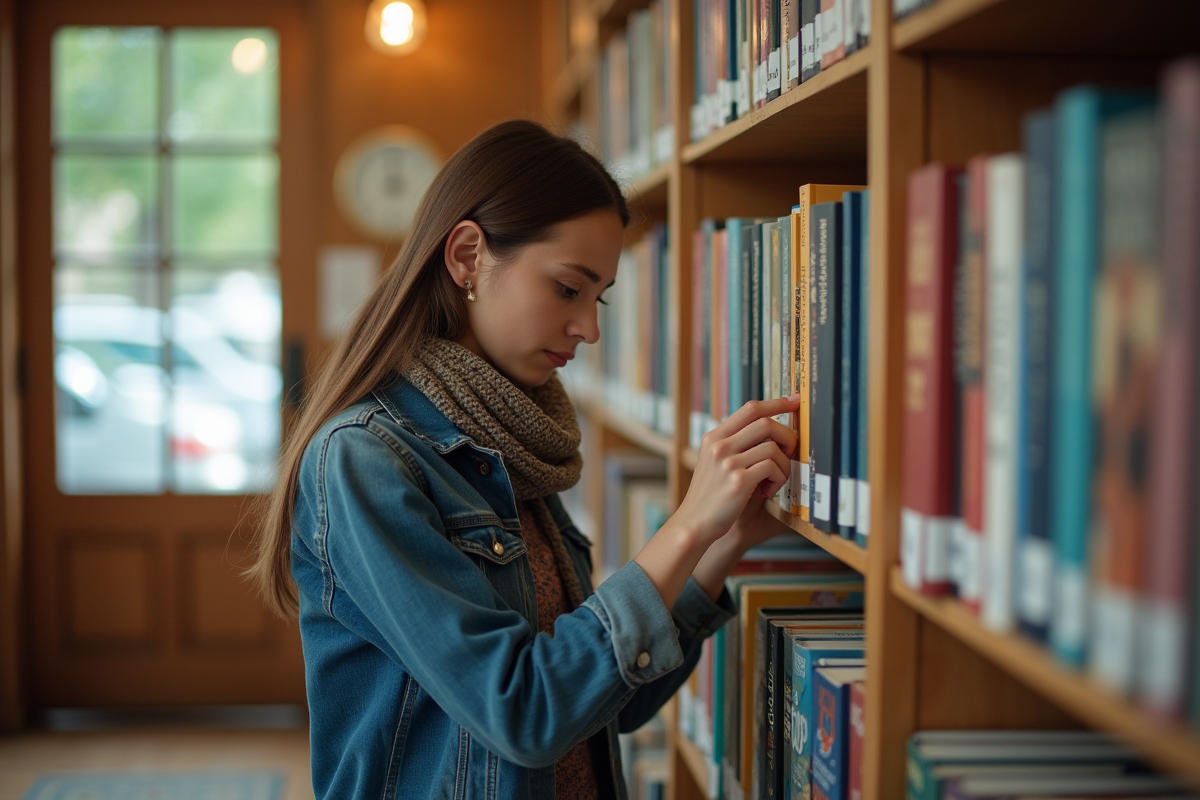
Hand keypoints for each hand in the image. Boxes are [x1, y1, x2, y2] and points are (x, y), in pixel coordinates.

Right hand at [674, 396, 799, 546]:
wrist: (694, 523)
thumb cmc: (711, 496)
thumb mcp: (715, 462)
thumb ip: (735, 444)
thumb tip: (768, 428)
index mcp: (714, 437)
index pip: (750, 408)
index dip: (777, 403)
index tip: (794, 401)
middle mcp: (720, 445)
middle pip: (765, 423)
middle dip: (787, 436)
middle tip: (790, 452)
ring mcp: (728, 462)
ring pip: (773, 447)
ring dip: (784, 465)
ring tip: (774, 481)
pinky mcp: (739, 481)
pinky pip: (773, 468)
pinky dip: (779, 479)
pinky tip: (767, 491)